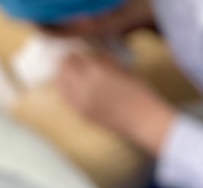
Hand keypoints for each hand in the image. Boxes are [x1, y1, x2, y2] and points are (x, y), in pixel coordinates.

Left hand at [55, 52, 175, 156]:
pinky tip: (73, 88)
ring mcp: (81, 103)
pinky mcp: (83, 115)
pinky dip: (66, 91)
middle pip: (63, 71)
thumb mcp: (122, 68)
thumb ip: (102, 61)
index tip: (76, 52)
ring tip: (68, 73)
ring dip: (62, 77)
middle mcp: (84, 88)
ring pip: (60, 86)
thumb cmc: (138, 91)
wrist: (142, 120)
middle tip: (70, 61)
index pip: (73, 58)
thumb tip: (88, 55)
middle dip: (65, 64)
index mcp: (96, 72)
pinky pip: (67, 99)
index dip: (73, 53)